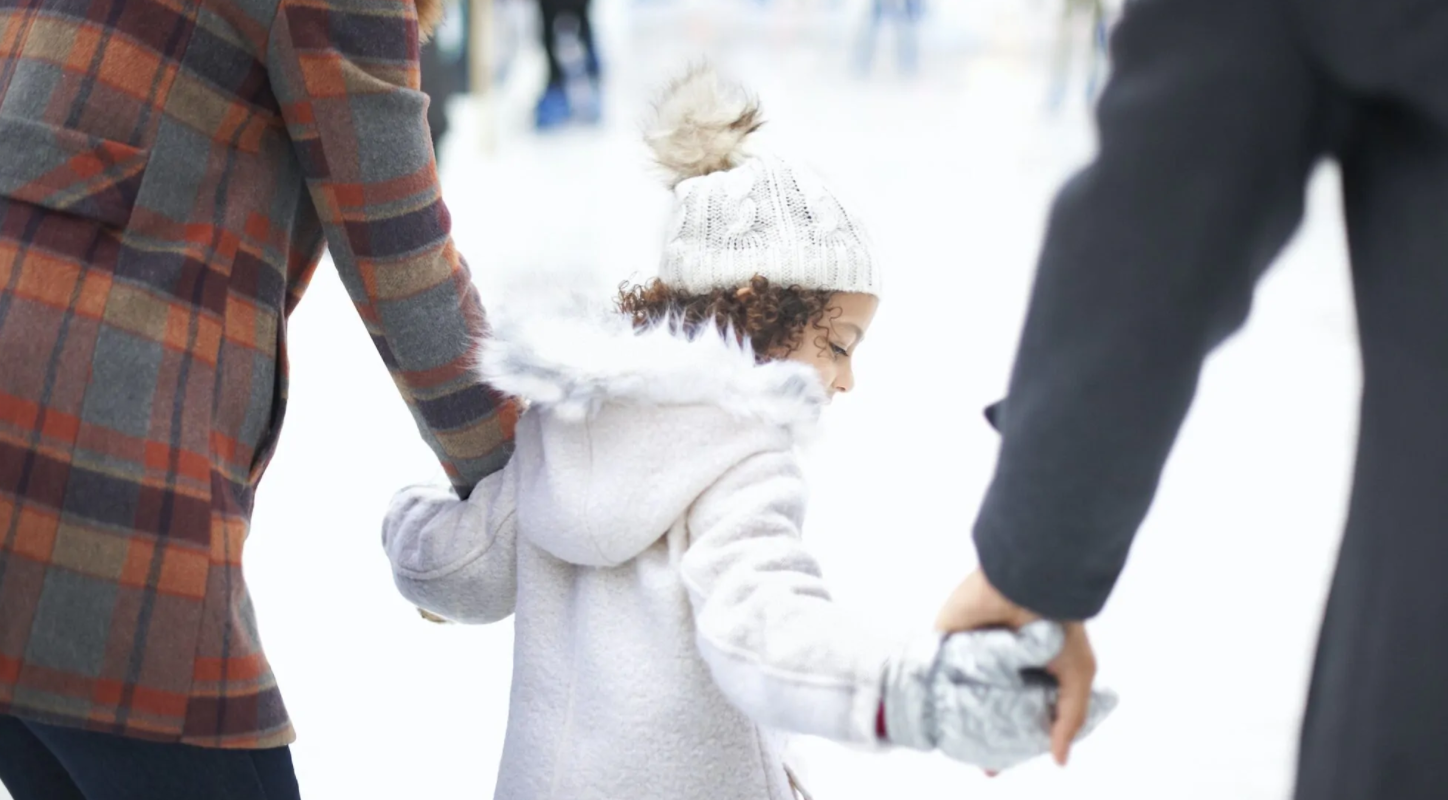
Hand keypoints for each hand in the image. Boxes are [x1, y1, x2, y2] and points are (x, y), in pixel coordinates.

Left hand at [936, 570, 1098, 765]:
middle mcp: (1003, 659)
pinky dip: (935, 687)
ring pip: (962, 690)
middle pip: (990, 703)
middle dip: (987, 732)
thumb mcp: (1077, 674)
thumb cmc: (1057, 625)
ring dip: (958, 715)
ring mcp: (974, 649)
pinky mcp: (948, 638)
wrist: (1023, 583)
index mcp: (1035, 665)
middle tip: (985, 763)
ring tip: (960, 747)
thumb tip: (1059, 760)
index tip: (1007, 761)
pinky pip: (937, 668)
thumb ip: (1069, 719)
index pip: (1024, 707)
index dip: (1019, 734)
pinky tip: (936, 713)